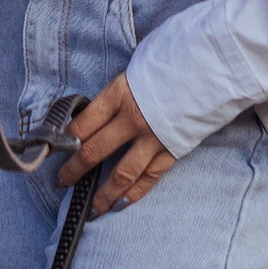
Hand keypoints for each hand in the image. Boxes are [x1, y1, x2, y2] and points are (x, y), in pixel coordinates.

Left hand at [59, 72, 175, 216]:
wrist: (212, 65)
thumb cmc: (172, 60)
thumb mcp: (135, 69)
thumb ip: (116, 92)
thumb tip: (97, 110)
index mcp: (119, 94)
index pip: (82, 124)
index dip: (65, 140)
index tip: (55, 150)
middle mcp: (132, 119)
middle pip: (94, 151)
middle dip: (74, 170)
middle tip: (62, 182)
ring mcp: (153, 138)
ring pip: (121, 174)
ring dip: (103, 194)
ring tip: (91, 208)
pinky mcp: (172, 150)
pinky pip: (148, 178)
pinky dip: (133, 193)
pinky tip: (120, 204)